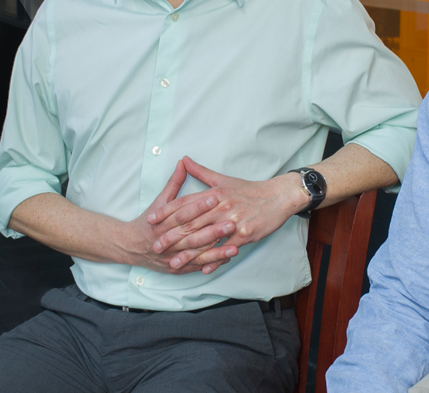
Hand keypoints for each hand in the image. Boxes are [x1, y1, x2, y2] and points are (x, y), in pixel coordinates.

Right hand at [116, 161, 236, 274]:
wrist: (129, 247)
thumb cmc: (147, 222)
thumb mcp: (159, 201)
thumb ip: (174, 183)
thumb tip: (183, 162)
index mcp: (161, 223)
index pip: (182, 213)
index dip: (198, 206)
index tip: (215, 197)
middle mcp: (165, 241)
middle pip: (191, 235)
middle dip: (212, 230)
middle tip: (232, 223)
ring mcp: (171, 257)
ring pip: (195, 254)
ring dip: (216, 251)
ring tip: (235, 246)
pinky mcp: (176, 268)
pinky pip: (196, 266)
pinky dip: (212, 263)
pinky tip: (227, 257)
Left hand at [147, 156, 308, 273]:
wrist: (278, 197)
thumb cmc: (250, 189)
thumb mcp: (224, 179)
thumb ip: (201, 172)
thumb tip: (183, 160)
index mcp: (214, 194)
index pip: (184, 203)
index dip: (166, 212)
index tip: (150, 220)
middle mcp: (220, 207)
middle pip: (191, 224)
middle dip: (171, 236)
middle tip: (155, 246)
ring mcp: (232, 222)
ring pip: (206, 239)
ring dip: (189, 253)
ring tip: (174, 263)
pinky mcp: (244, 234)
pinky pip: (226, 249)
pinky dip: (215, 260)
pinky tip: (203, 269)